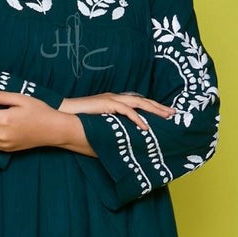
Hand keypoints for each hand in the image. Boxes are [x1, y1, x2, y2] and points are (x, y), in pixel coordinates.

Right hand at [58, 92, 176, 131]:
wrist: (63, 113)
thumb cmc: (78, 120)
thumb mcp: (99, 122)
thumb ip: (110, 126)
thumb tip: (120, 139)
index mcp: (115, 100)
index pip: (138, 101)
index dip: (151, 106)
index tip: (164, 113)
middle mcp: (116, 97)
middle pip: (143, 100)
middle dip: (159, 106)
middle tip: (174, 113)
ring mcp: (112, 99)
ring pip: (139, 103)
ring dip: (154, 109)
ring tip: (167, 117)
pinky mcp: (107, 104)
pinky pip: (127, 111)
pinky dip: (138, 118)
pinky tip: (146, 127)